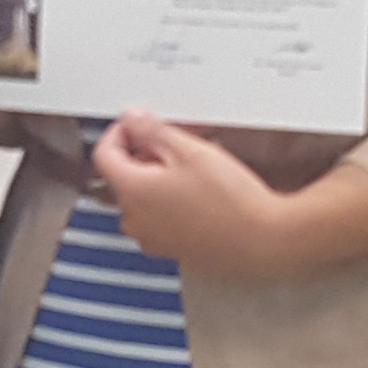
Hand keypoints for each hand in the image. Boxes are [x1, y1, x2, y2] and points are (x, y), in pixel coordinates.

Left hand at [92, 114, 294, 275]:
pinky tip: (202, 191)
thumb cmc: (231, 202)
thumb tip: (132, 119)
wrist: (264, 240)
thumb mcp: (190, 150)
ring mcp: (153, 238)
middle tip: (178, 141)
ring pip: (144, 196)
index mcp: (132, 192)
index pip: (104, 154)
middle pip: (126, 176)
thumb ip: (153, 131)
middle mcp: (135, 219)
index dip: (120, 132)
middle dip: (147, 153)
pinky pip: (161, 216)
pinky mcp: (172, 248)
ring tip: (196, 165)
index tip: (137, 124)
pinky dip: (173, 199)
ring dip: (162, 176)